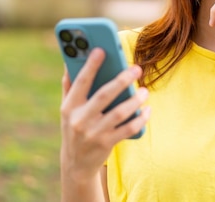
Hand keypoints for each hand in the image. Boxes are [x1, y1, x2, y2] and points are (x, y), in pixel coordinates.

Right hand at [60, 48, 149, 179]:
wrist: (76, 164)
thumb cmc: (74, 128)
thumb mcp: (67, 109)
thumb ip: (69, 86)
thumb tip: (70, 61)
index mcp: (69, 107)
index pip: (81, 82)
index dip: (91, 66)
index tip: (102, 50)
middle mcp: (80, 120)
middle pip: (104, 95)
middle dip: (121, 80)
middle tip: (136, 69)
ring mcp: (93, 133)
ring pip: (119, 113)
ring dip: (135, 100)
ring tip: (145, 91)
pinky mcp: (106, 144)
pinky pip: (128, 129)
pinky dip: (140, 119)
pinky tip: (147, 110)